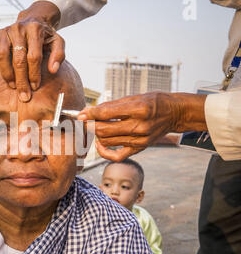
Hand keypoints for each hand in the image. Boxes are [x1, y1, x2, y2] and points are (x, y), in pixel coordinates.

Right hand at [0, 1, 64, 101]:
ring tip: (12, 85)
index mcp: (36, 30)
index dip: (34, 74)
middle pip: (18, 59)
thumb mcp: (57, 42)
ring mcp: (6, 29)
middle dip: (21, 80)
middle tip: (24, 96)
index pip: (34, 57)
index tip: (35, 87)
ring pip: (2, 53)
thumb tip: (53, 70)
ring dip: (6, 72)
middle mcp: (20, 28)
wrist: (34, 20)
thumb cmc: (45, 37)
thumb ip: (59, 55)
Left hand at [77, 92, 206, 161]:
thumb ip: (111, 105)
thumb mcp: (133, 97)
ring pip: (107, 141)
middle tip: (85, 120)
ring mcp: (140, 140)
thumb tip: (89, 111)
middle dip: (90, 125)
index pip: (106, 113)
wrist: (174, 113)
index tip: (80, 114)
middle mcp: (139, 126)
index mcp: (138, 109)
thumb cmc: (153, 102)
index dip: (89, 114)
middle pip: (103, 130)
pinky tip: (100, 143)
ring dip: (96, 135)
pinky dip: (104, 151)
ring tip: (96, 127)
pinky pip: (116, 156)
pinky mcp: (140, 148)